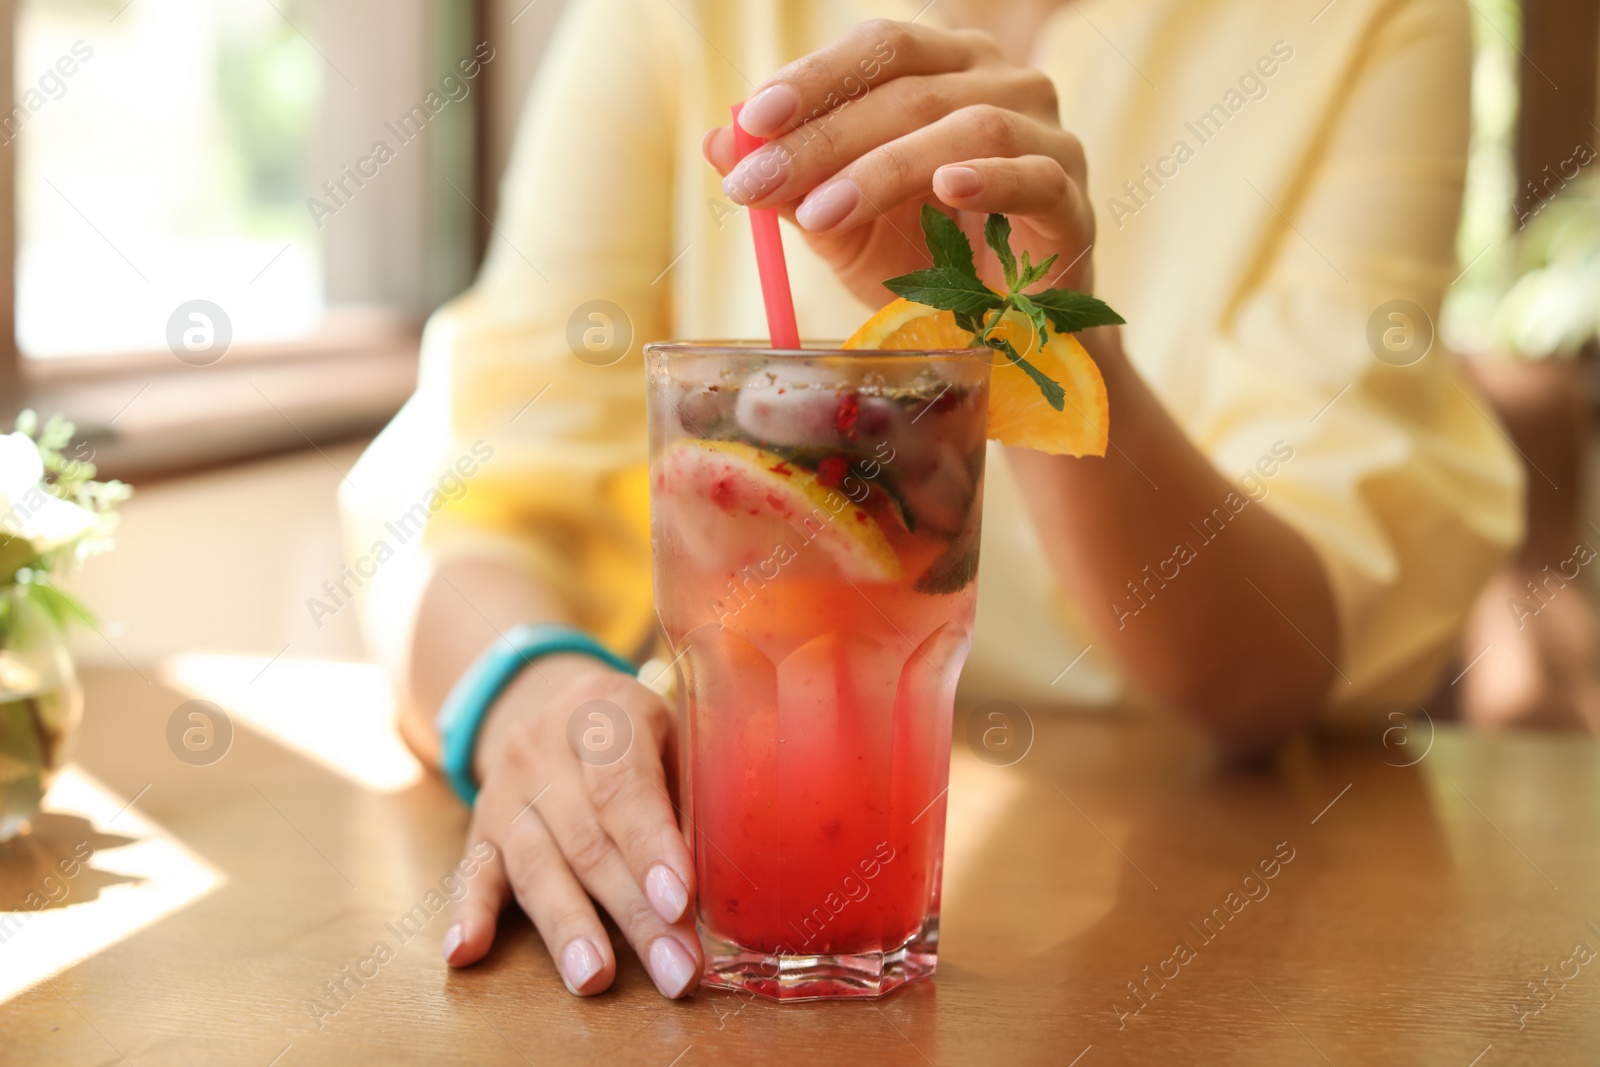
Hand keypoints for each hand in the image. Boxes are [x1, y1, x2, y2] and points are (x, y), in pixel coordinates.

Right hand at [441, 655, 701, 998]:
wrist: (554, 707)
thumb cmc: (640, 736)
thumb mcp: (676, 737)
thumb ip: (694, 796)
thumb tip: (728, 882)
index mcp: (604, 710)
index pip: (622, 784)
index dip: (650, 845)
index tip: (679, 902)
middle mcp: (542, 747)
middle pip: (587, 841)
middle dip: (635, 913)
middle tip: (675, 971)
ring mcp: (503, 790)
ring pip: (536, 867)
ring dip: (570, 931)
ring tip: (596, 980)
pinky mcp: (478, 830)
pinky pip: (471, 873)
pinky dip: (468, 915)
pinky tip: (465, 953)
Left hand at [703, 19, 1093, 307]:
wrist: (999, 338)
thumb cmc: (923, 263)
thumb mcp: (840, 224)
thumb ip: (790, 182)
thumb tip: (720, 145)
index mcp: (946, 67)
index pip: (880, 48)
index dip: (814, 77)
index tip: (751, 121)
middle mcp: (1003, 82)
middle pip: (911, 86)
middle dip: (825, 136)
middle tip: (760, 181)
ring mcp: (1047, 136)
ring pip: (966, 125)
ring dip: (884, 168)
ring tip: (821, 214)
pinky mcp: (1072, 199)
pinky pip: (1034, 175)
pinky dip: (989, 178)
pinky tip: (947, 190)